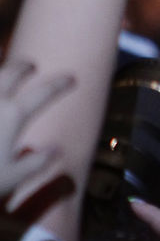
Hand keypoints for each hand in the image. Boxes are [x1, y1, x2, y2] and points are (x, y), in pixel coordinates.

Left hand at [0, 60, 73, 201]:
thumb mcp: (10, 179)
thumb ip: (36, 163)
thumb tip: (56, 149)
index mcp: (13, 115)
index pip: (44, 92)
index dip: (60, 84)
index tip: (72, 79)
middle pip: (13, 71)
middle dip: (24, 65)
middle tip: (31, 65)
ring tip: (1, 62)